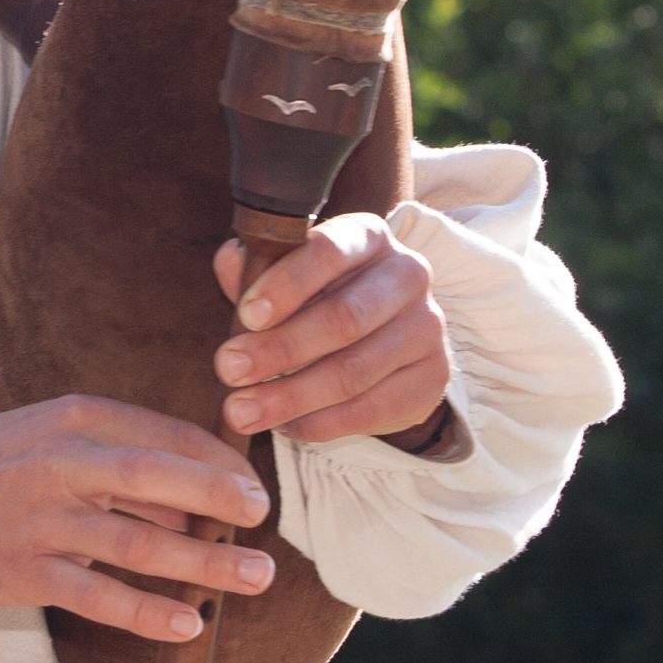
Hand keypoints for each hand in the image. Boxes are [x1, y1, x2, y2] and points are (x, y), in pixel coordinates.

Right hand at [0, 397, 274, 641]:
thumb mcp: (49, 433)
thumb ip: (119, 455)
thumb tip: (200, 493)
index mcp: (76, 417)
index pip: (167, 434)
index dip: (221, 463)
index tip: (256, 489)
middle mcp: (61, 461)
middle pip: (159, 476)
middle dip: (222, 499)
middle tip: (265, 520)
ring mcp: (42, 519)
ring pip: (139, 541)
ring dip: (204, 563)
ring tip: (255, 579)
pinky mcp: (23, 571)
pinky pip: (98, 595)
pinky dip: (148, 611)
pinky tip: (187, 624)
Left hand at [212, 213, 451, 444]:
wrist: (386, 334)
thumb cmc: (321, 295)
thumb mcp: (286, 274)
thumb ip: (258, 269)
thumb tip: (231, 261)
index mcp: (368, 237)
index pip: (330, 251)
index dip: (286, 284)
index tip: (247, 316)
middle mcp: (407, 274)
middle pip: (344, 318)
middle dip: (280, 349)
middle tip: (230, 370)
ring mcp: (427, 327)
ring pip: (354, 371)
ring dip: (291, 397)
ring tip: (243, 411)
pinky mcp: (433, 376)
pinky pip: (371, 409)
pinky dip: (320, 423)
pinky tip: (286, 426)